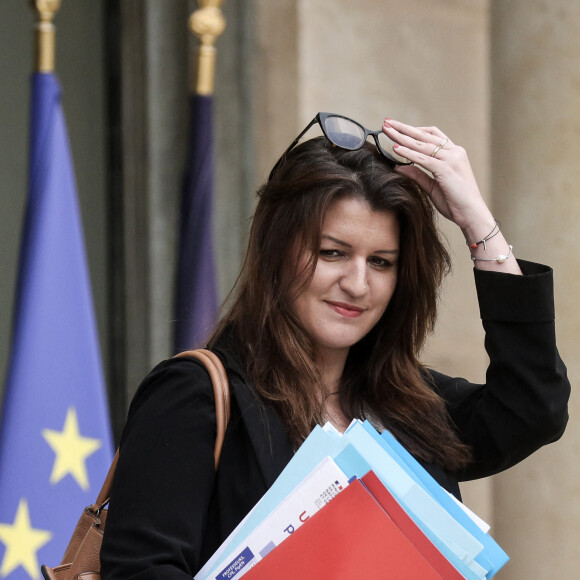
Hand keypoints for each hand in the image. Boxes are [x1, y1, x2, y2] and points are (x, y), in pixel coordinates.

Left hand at [382, 119, 492, 233]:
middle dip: (404, 128)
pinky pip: (423, 158)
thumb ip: (417, 174)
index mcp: (453, 153)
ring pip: (422, 144)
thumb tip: (398, 167)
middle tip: (387, 122)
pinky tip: (395, 148)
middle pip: (424, 135)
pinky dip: (408, 153)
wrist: (471, 214)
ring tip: (387, 130)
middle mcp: (453, 152)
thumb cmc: (455, 202)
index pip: (431, 135)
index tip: (397, 127)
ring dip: (402, 136)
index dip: (413, 130)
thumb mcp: (432, 186)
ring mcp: (451, 159)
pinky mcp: (446, 168)